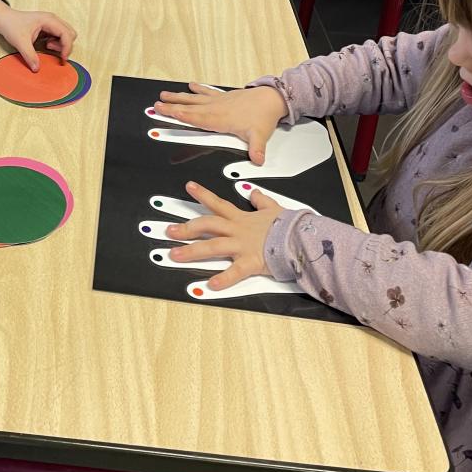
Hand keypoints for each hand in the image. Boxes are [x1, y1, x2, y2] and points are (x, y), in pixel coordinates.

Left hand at [0, 0, 76, 70]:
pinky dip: (56, 44)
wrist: (4, 19)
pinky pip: (59, 37)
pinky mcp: (48, 28)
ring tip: (46, 46)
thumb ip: (29, 55)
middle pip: (70, 33)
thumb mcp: (20, 42)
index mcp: (49, 20)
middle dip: (65, 45)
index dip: (67, 47)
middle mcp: (52, 20)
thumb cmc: (12, 25)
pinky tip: (45, 44)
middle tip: (50, 49)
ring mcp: (51, 23)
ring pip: (66, 35)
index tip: (63, 58)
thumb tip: (37, 69)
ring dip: (60, 45)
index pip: (66, 33)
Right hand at [153, 82, 286, 163]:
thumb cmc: (263, 116)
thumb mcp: (260, 136)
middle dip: (172, 107)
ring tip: (164, 95)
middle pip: (189, 108)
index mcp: (221, 119)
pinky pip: (206, 92)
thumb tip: (257, 160)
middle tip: (156, 106)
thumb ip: (256, 149)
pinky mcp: (223, 96)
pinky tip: (190, 85)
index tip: (169, 112)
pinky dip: (197, 89)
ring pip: (194, 99)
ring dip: (178, 97)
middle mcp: (216, 108)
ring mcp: (218, 101)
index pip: (198, 119)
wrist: (271, 98)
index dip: (183, 116)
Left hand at [166, 182, 282, 289]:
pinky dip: (223, 279)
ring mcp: (243, 246)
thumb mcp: (274, 208)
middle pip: (207, 225)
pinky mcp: (252, 262)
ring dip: (192, 251)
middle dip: (186, 227)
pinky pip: (235, 272)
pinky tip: (209, 285)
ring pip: (213, 246)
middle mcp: (238, 231)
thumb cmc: (289, 226)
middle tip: (169, 231)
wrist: (302, 238)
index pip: (218, 203)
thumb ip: (261, 200)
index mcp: (242, 219)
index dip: (203, 194)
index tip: (189, 186)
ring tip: (174, 254)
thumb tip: (254, 192)